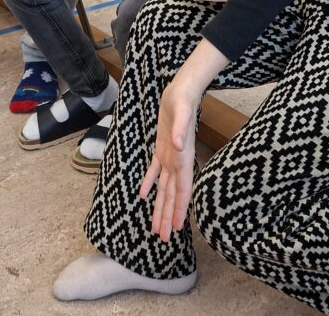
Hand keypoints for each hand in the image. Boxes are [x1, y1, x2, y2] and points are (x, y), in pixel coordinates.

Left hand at [139, 77, 199, 241]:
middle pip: (173, 194)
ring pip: (164, 187)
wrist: (181, 90)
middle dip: (168, 216)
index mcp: (183, 156)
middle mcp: (177, 161)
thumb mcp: (182, 112)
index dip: (180, 208)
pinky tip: (144, 196)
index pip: (182, 188)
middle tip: (164, 238)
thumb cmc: (183, 100)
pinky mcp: (161, 148)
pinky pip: (155, 171)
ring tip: (156, 226)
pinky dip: (150, 184)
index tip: (177, 227)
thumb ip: (180, 129)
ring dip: (160, 206)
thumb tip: (178, 146)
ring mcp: (169, 156)